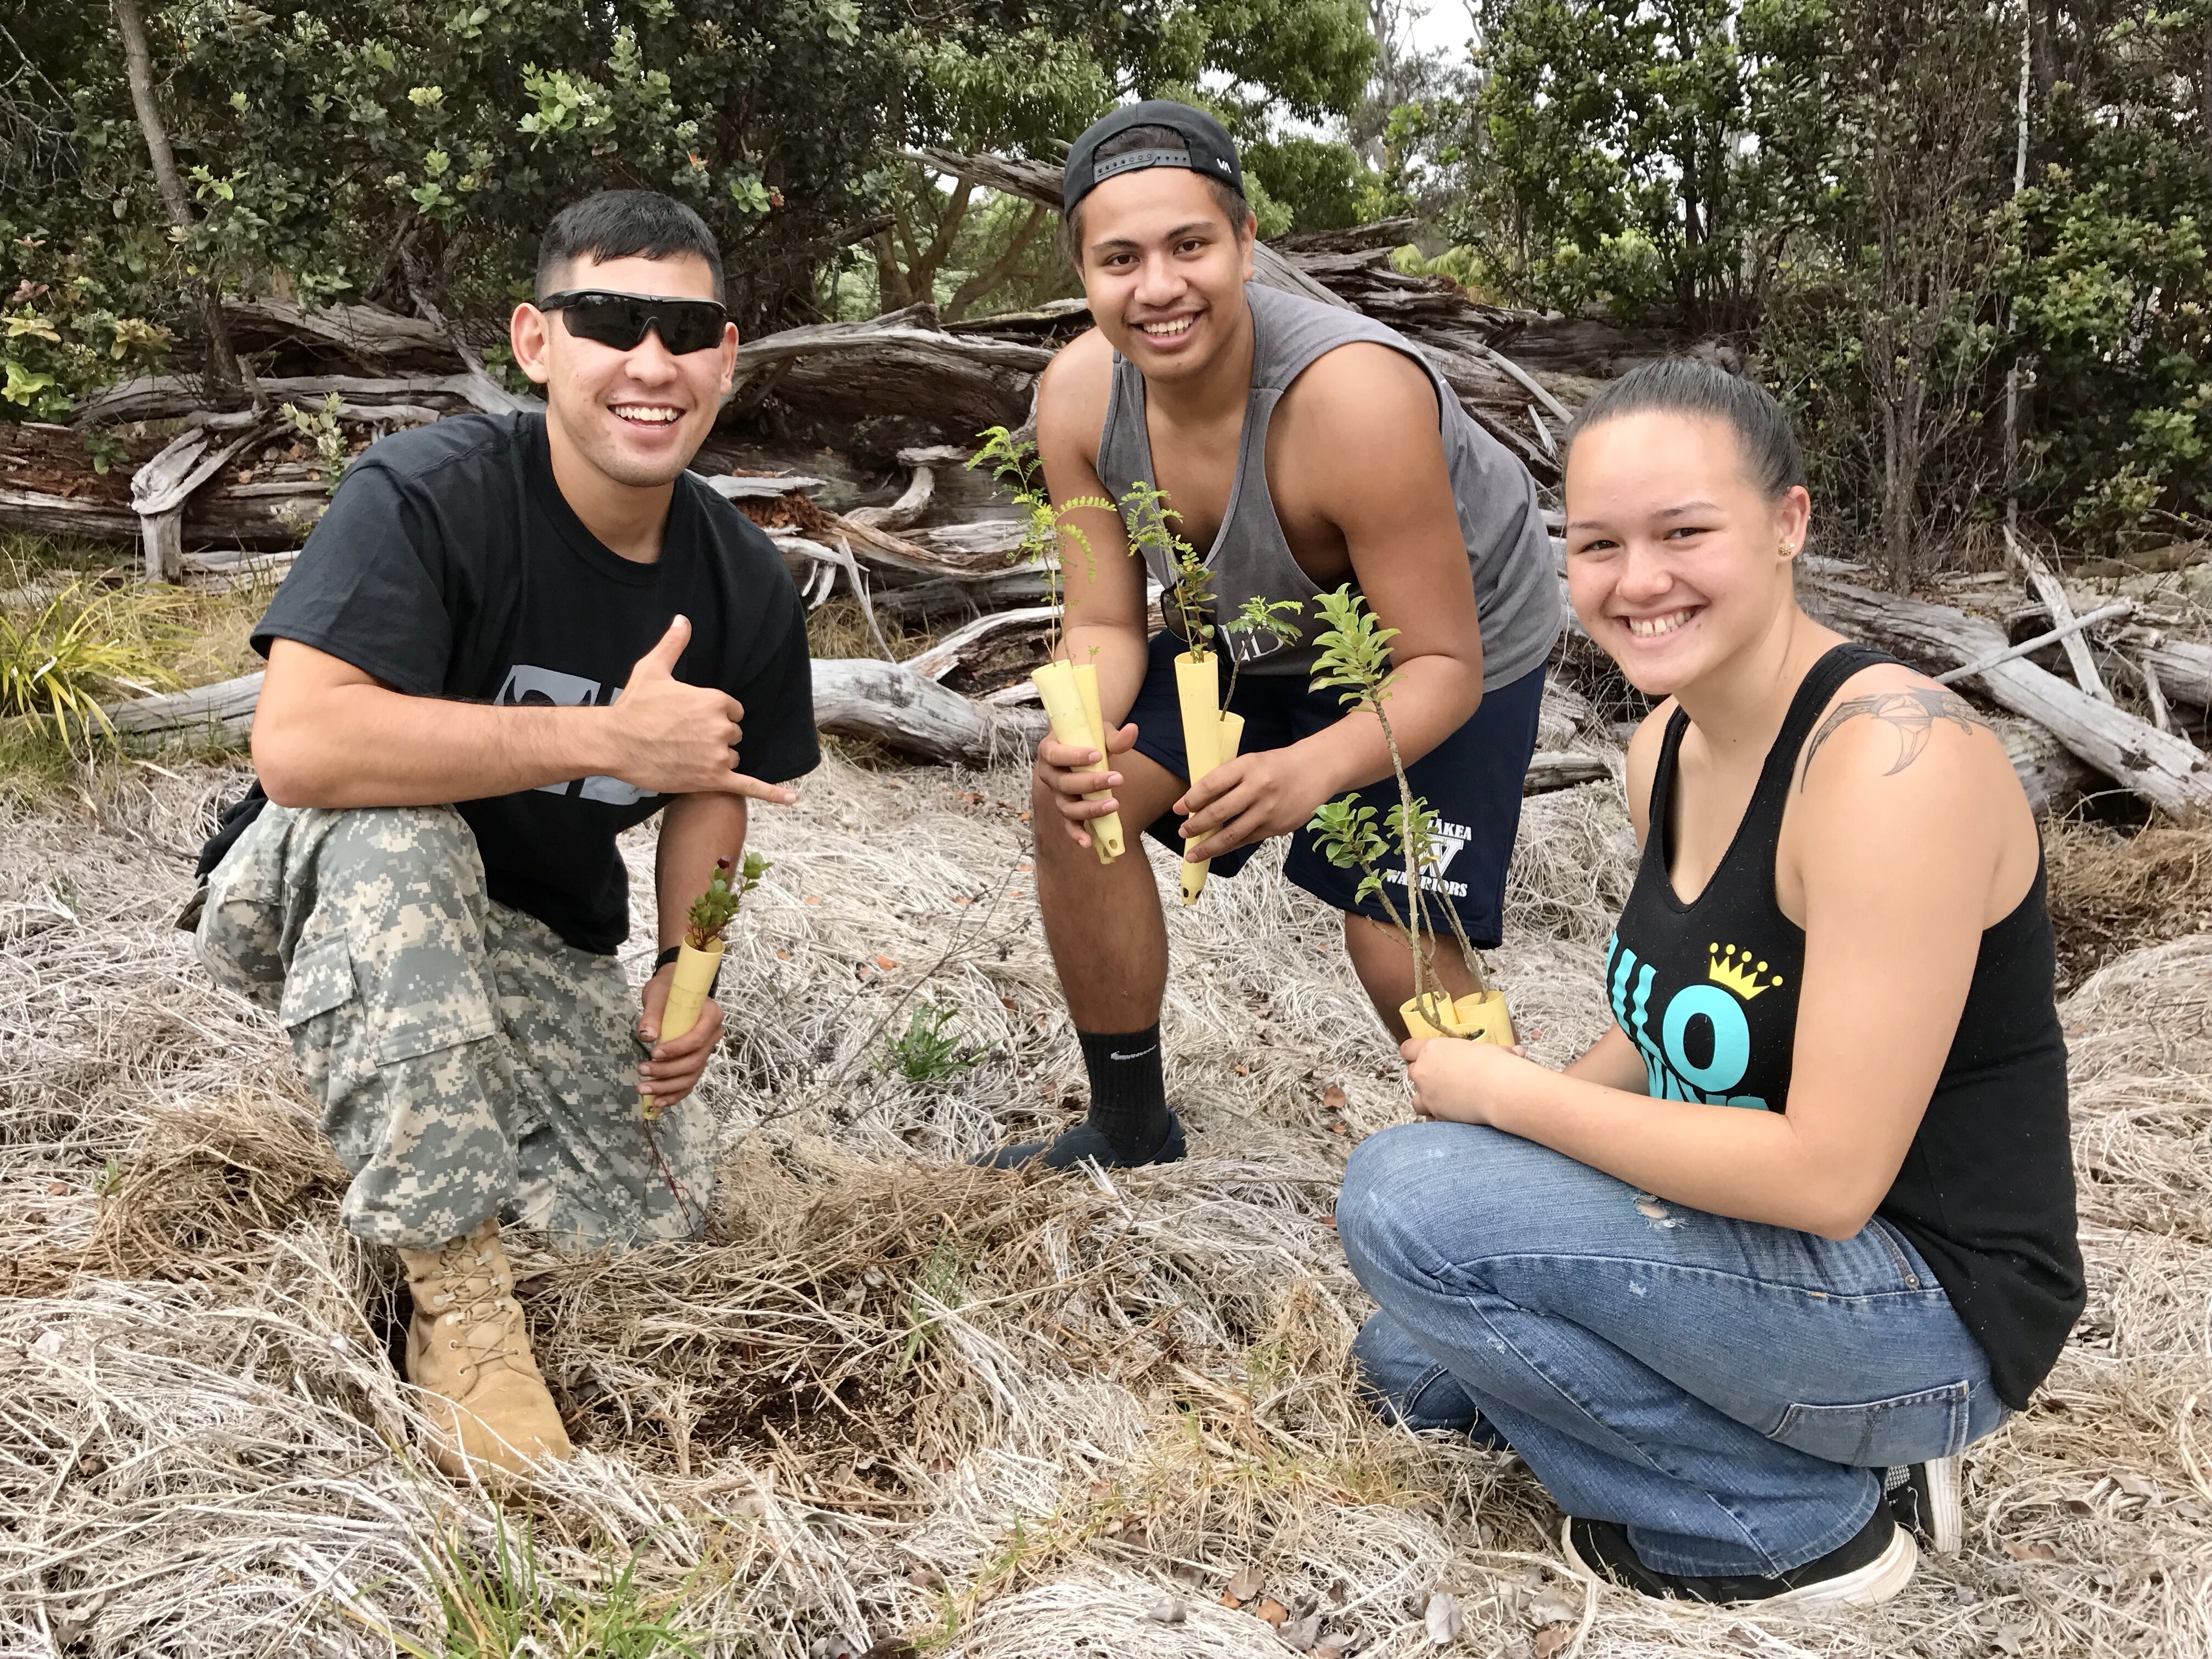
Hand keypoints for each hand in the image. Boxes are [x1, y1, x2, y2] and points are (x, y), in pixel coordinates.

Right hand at [608, 617, 798, 802]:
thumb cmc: (633, 706)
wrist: (614, 742)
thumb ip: (673, 644)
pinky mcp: (712, 779)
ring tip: (685, 756)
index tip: (691, 719)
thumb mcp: (653, 668)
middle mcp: (721, 727)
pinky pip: (749, 786)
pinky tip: (791, 799)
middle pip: (733, 735)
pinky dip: (772, 793)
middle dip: (715, 738)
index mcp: (714, 700)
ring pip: (732, 758)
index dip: (715, 716)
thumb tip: (682, 620)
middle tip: (684, 738)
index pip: (733, 711)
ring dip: (716, 760)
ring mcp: (718, 755)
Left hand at [636, 965, 722, 1110]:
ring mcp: (706, 1051)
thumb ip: (652, 1014)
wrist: (673, 991)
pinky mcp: (696, 1061)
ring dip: (667, 1087)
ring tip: (643, 1089)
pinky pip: (689, 1082)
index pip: (697, 1039)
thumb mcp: (657, 995)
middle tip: (642, 1071)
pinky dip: (675, 1094)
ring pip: (691, 1076)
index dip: (677, 1049)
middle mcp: (713, 1036)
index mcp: (711, 1016)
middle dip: (667, 1071)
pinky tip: (658, 1101)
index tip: (654, 1052)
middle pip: (694, 1062)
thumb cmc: (668, 990)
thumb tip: (647, 1035)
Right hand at [1035, 720, 1137, 849]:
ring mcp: (1057, 795)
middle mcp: (1049, 775)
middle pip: (1064, 784)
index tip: (1098, 755)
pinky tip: (1088, 843)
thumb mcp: (1099, 732)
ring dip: (1090, 808)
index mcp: (1049, 750)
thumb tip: (1133, 730)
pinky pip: (1069, 825)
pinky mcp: (1067, 809)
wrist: (1080, 748)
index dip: (1074, 757)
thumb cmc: (1087, 738)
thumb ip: (1115, 736)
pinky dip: (1077, 834)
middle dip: (1091, 783)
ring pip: (1067, 807)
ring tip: (1114, 804)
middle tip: (1118, 778)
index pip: (1055, 755)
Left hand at [1175, 746, 1331, 860]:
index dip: (1190, 799)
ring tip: (1192, 853)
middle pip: (1218, 813)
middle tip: (1183, 832)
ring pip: (1231, 834)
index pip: (1211, 784)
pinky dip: (1229, 846)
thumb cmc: (1276, 766)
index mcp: (1247, 767)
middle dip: (1195, 825)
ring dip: (1208, 846)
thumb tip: (1196, 800)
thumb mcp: (1250, 762)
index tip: (1177, 808)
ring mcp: (1268, 811)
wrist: (1315, 771)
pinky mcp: (1277, 827)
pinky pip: (1246, 840)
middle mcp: (1258, 789)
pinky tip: (1216, 850)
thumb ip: (1227, 779)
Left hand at [1402, 1036, 1530, 1126]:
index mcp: (1432, 1050)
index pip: (1408, 1048)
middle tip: (1442, 1079)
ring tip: (1443, 1101)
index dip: (1414, 1052)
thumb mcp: (1492, 1050)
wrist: (1499, 1089)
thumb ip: (1496, 1052)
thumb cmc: (1495, 1063)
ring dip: (1427, 1101)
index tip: (1421, 1056)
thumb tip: (1516, 1052)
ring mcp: (1428, 1096)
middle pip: (1413, 1073)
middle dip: (1425, 1077)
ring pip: (1416, 1100)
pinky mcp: (1437, 1115)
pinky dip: (1437, 1119)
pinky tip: (1450, 1117)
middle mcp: (1424, 1072)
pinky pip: (1430, 1119)